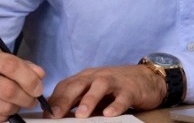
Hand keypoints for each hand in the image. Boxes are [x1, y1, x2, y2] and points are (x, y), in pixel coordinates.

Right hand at [0, 47, 46, 122]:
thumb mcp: (4, 62)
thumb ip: (24, 66)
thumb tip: (39, 75)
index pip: (10, 65)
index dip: (29, 79)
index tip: (38, 88)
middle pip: (8, 90)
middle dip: (26, 97)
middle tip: (32, 99)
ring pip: (4, 107)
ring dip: (16, 107)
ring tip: (16, 102)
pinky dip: (5, 116)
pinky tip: (2, 108)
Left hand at [48, 64, 165, 117]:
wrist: (147, 77)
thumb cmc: (116, 87)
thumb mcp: (94, 92)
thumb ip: (78, 101)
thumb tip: (56, 115)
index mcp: (86, 78)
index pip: (65, 86)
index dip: (54, 100)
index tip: (46, 115)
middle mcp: (97, 77)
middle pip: (78, 85)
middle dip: (65, 100)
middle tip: (55, 115)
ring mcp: (114, 81)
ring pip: (99, 87)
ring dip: (89, 100)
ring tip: (81, 115)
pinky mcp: (130, 89)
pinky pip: (122, 97)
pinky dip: (116, 105)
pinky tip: (110, 114)